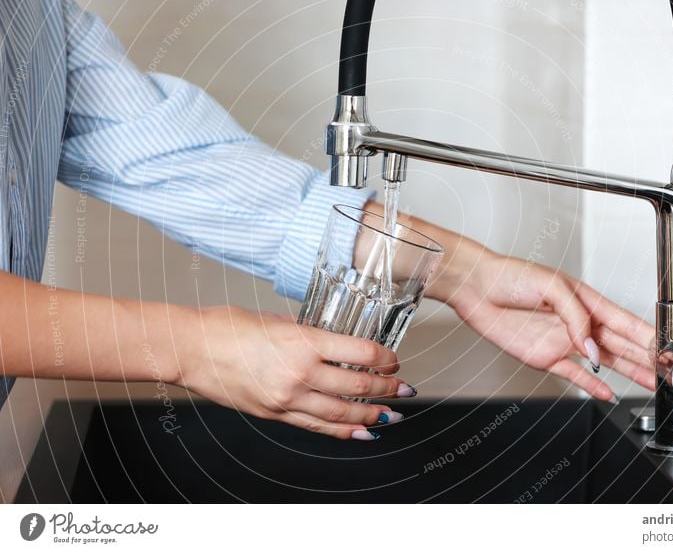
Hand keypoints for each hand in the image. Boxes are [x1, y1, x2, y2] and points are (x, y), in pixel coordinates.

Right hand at [174, 307, 413, 439]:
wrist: (190, 348)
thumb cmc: (227, 326)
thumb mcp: (278, 320)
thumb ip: (309, 334)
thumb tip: (334, 344)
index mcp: (303, 341)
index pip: (361, 353)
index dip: (385, 358)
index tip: (393, 359)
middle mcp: (299, 373)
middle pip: (357, 387)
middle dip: (387, 390)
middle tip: (403, 389)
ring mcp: (287, 398)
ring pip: (341, 413)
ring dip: (372, 416)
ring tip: (391, 415)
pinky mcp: (274, 414)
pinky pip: (316, 427)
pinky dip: (342, 431)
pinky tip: (360, 432)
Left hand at [429, 243, 655, 400]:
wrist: (476, 288)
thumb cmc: (509, 275)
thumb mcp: (551, 286)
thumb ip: (575, 317)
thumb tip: (591, 346)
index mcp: (585, 300)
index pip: (624, 321)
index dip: (647, 336)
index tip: (668, 348)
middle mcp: (577, 322)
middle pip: (620, 343)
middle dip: (646, 357)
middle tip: (669, 371)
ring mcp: (562, 341)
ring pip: (604, 360)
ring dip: (627, 371)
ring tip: (651, 382)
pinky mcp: (544, 357)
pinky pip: (574, 374)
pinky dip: (591, 384)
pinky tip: (607, 392)